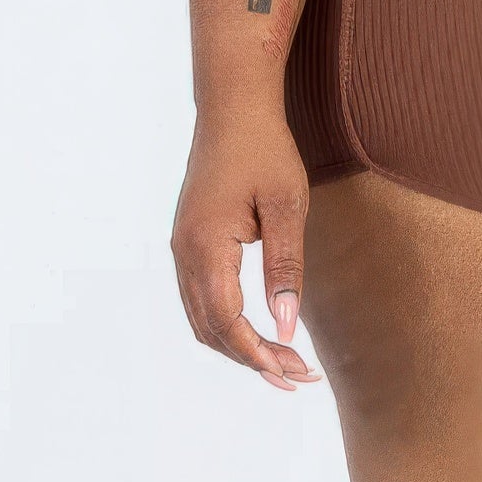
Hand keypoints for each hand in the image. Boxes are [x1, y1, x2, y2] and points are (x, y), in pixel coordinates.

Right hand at [171, 106, 322, 391]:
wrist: (233, 106)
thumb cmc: (265, 149)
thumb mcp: (286, 205)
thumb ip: (284, 266)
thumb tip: (286, 326)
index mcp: (204, 246)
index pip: (226, 323)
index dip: (258, 355)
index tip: (295, 372)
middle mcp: (184, 253)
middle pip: (210, 330)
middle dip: (253, 359)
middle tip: (299, 375)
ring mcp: (182, 247)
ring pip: (202, 318)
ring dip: (239, 344)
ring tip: (283, 361)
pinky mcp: (189, 241)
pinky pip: (201, 298)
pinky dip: (227, 322)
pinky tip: (259, 329)